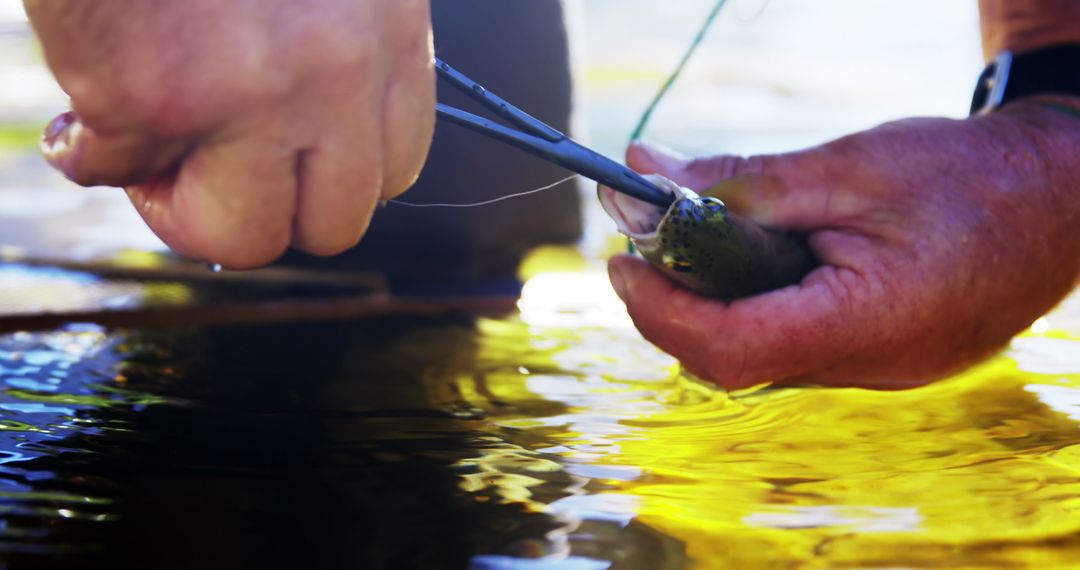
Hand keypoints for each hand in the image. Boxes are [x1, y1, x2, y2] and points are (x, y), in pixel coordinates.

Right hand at [25, 0, 434, 267]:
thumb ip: (337, 44)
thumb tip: (311, 146)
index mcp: (389, 29)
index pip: (394, 170)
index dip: (326, 178)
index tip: (277, 158)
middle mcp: (342, 69)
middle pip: (334, 223)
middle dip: (262, 210)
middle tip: (205, 170)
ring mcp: (259, 91)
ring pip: (242, 236)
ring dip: (182, 208)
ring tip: (145, 152)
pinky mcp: (159, 95)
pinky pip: (122, 172)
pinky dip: (92, 149)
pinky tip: (82, 109)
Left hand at [609, 100, 1079, 389]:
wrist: (1063, 197)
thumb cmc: (969, 175)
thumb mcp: (849, 165)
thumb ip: (743, 182)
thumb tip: (647, 174)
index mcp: (868, 324)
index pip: (730, 347)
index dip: (661, 309)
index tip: (623, 260)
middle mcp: (869, 366)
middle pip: (733, 360)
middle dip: (675, 303)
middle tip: (652, 241)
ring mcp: (877, 369)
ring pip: (759, 356)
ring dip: (714, 301)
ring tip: (705, 235)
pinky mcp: (878, 356)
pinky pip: (793, 345)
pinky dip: (756, 303)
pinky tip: (758, 254)